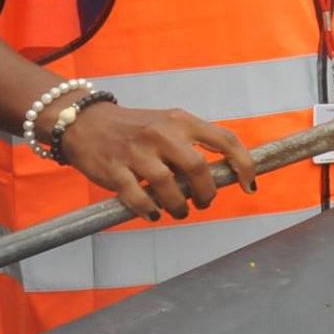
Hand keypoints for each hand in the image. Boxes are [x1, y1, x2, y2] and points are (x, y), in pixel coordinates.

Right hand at [57, 101, 256, 221]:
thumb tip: (221, 175)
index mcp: (181, 120)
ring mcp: (137, 151)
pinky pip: (139, 198)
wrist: (85, 121)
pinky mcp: (114, 170)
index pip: (225, 140)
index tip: (248, 184)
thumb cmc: (136, 128)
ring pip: (169, 187)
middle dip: (207, 193)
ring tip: (179, 210)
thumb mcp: (168, 125)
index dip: (243, 164)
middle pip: (198, 168)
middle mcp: (162, 133)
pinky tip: (154, 213)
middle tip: (203, 203)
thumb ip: (192, 145)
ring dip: (180, 206)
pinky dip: (150, 210)